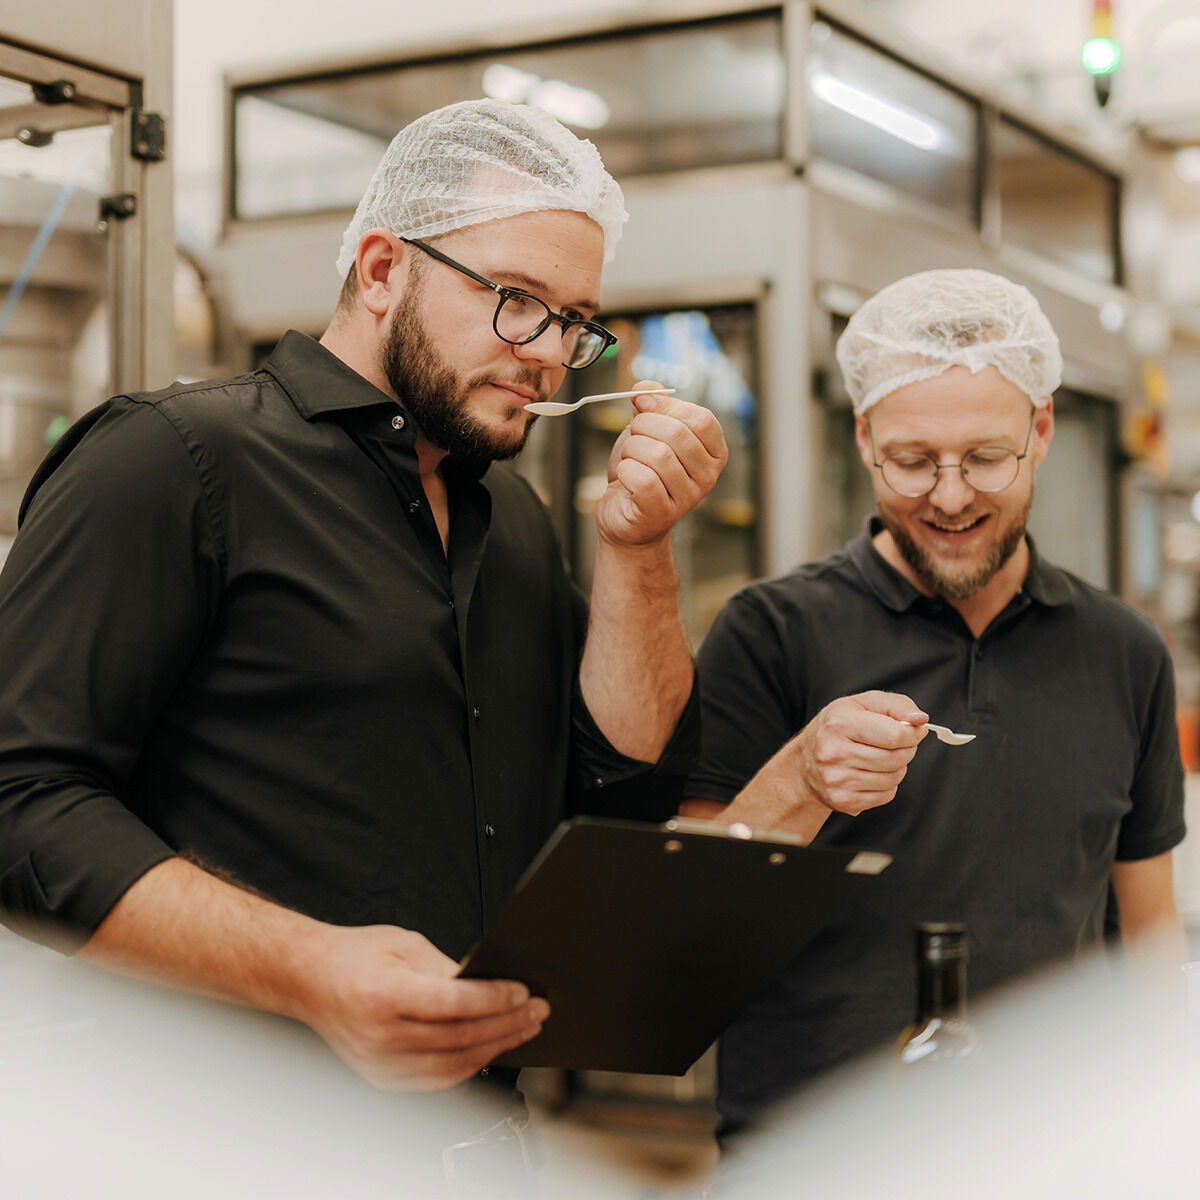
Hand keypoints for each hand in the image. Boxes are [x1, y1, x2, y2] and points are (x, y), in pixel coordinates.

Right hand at [296, 923, 547, 1090]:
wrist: (309, 979)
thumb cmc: (354, 955)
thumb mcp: (404, 945)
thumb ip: (447, 967)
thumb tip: (489, 982)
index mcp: (385, 995)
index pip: (454, 1003)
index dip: (495, 999)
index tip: (524, 992)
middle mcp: (381, 1035)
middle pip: (459, 1037)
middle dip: (507, 1024)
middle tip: (537, 1011)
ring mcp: (380, 1063)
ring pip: (452, 1066)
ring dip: (495, 1048)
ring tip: (523, 1030)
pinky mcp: (381, 1078)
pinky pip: (435, 1080)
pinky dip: (468, 1066)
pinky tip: (490, 1049)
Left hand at [596, 379, 727, 547]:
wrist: (624, 512)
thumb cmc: (641, 469)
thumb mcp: (647, 431)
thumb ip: (650, 404)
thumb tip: (645, 389)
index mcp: (714, 451)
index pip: (701, 418)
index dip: (667, 407)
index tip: (644, 408)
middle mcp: (708, 476)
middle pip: (677, 433)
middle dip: (642, 427)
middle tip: (633, 437)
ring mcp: (688, 497)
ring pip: (657, 455)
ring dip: (631, 450)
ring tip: (630, 459)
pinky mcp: (663, 513)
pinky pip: (643, 479)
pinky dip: (626, 471)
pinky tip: (626, 477)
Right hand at [790, 691, 928, 817]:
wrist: (805, 761)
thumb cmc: (839, 727)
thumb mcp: (863, 704)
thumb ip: (897, 705)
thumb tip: (920, 720)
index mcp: (839, 723)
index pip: (894, 735)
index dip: (912, 734)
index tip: (912, 732)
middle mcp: (834, 752)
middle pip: (896, 758)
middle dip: (906, 750)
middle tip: (897, 744)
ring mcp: (837, 779)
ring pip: (894, 778)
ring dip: (896, 768)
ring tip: (880, 758)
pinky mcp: (844, 800)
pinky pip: (886, 795)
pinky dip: (887, 785)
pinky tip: (871, 774)